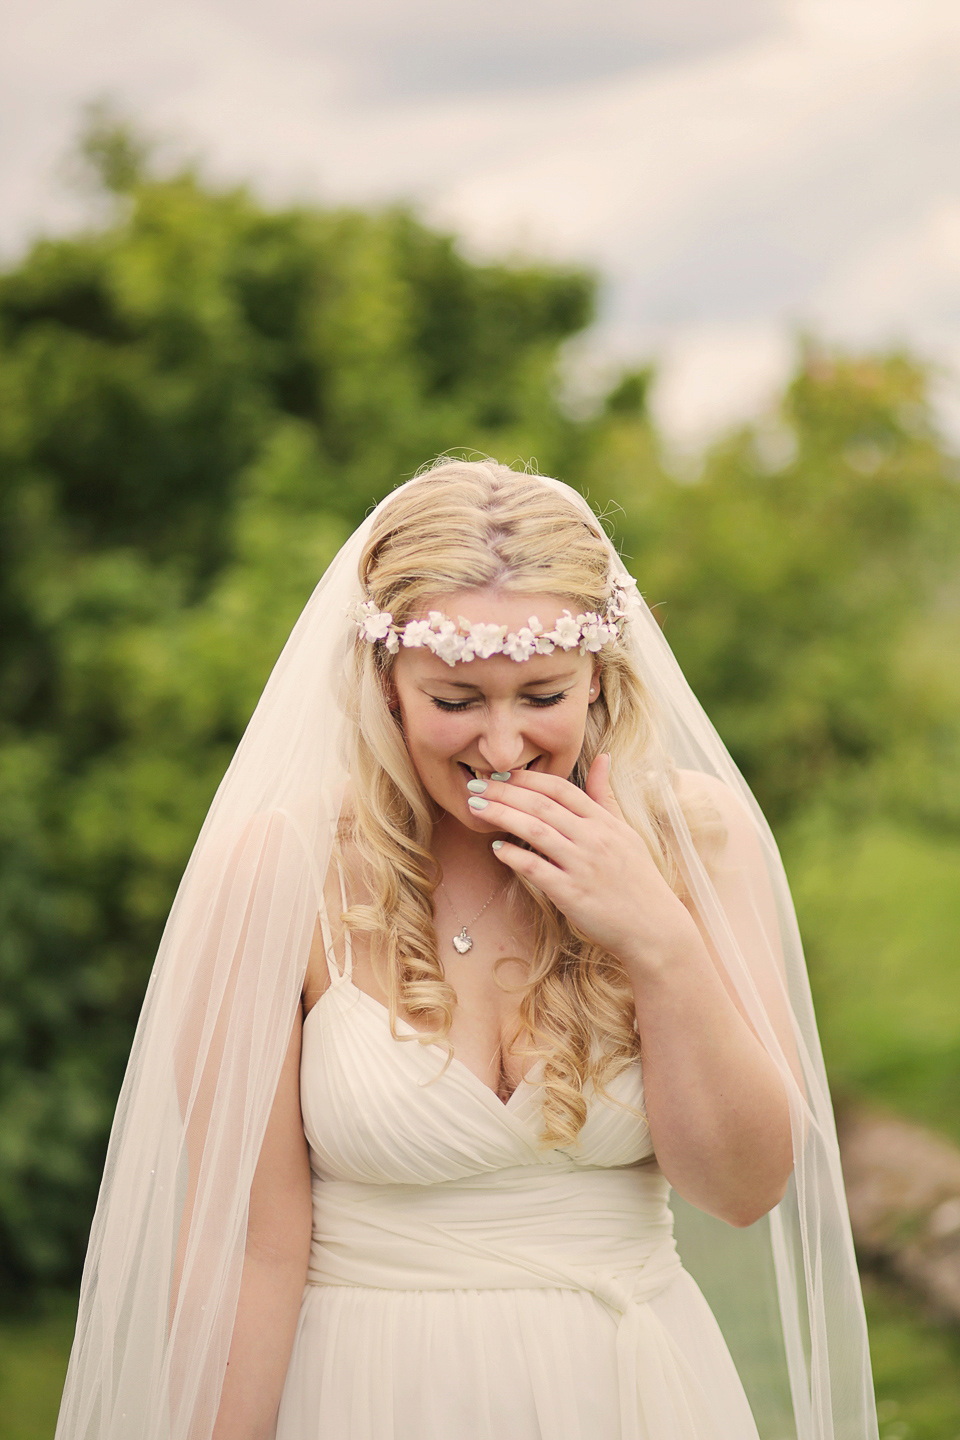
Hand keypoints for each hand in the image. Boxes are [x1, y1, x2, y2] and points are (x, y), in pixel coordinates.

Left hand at [470, 755, 697, 971]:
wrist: (653, 928)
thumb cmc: (638, 880)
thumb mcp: (626, 832)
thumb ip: (606, 797)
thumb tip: (602, 757)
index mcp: (604, 822)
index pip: (560, 788)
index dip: (527, 777)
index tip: (501, 773)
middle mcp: (593, 838)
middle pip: (541, 804)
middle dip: (503, 791)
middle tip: (475, 784)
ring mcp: (582, 865)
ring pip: (535, 830)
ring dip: (501, 815)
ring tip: (475, 807)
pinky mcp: (572, 894)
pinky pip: (536, 869)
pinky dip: (514, 856)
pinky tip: (496, 849)